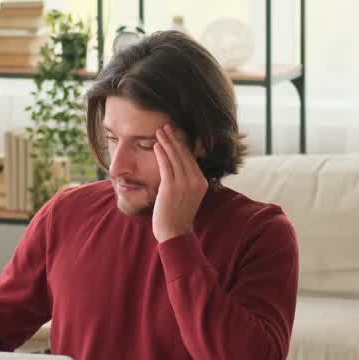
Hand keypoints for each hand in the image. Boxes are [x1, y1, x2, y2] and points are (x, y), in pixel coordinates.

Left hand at [152, 124, 208, 242]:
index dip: (182, 144)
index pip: (191, 158)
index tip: (175, 133)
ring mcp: (184, 184)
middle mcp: (196, 181)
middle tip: (166, 126)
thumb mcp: (188, 196)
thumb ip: (187, 181)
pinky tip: (156, 145)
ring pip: (175, 157)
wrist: (175, 232)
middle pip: (184, 154)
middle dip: (174, 138)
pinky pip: (166, 166)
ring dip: (166, 142)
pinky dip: (161, 153)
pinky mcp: (171, 187)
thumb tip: (179, 166)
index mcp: (202, 182)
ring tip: (159, 132)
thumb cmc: (178, 215)